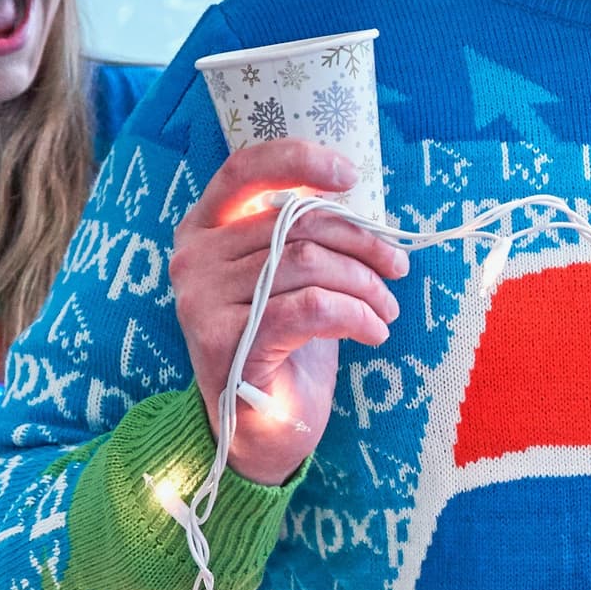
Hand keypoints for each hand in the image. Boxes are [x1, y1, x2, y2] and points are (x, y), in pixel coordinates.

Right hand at [171, 138, 410, 483]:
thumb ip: (303, 233)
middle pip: (297, 222)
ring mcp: (202, 301)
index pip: (244, 171)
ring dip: (365, 284)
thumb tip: (360, 201)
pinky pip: (312, 307)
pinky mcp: (226, 342)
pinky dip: (356, 315)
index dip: (300, 161)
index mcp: (204, 229)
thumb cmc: (282, 342)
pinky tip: (372, 332)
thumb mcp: (290, 276)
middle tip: (397, 268)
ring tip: (385, 309)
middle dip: (361, 243)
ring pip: (310, 263)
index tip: (351, 175)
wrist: (261, 428)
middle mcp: (193, 259)